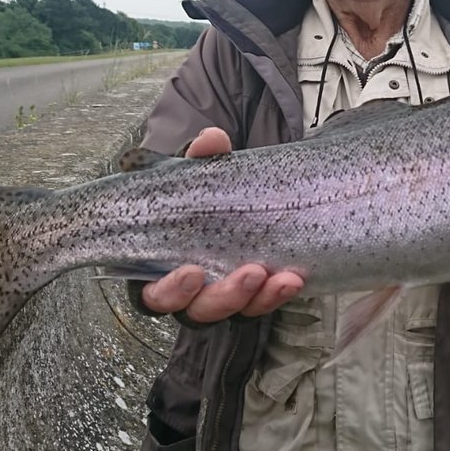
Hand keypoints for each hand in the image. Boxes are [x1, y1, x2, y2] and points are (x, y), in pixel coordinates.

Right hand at [140, 127, 304, 322]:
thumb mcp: (197, 171)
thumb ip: (201, 157)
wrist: (233, 190)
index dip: (172, 290)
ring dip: (259, 298)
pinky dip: (278, 294)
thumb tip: (211, 139)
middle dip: (226, 296)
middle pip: (200, 310)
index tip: (193, 272)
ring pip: (236, 311)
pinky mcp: (252, 294)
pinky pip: (264, 303)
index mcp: (160, 268)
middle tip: (250, 272)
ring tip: (283, 278)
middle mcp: (191, 291)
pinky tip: (293, 278)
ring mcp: (224, 294)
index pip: (156, 295)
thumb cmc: (198, 191)